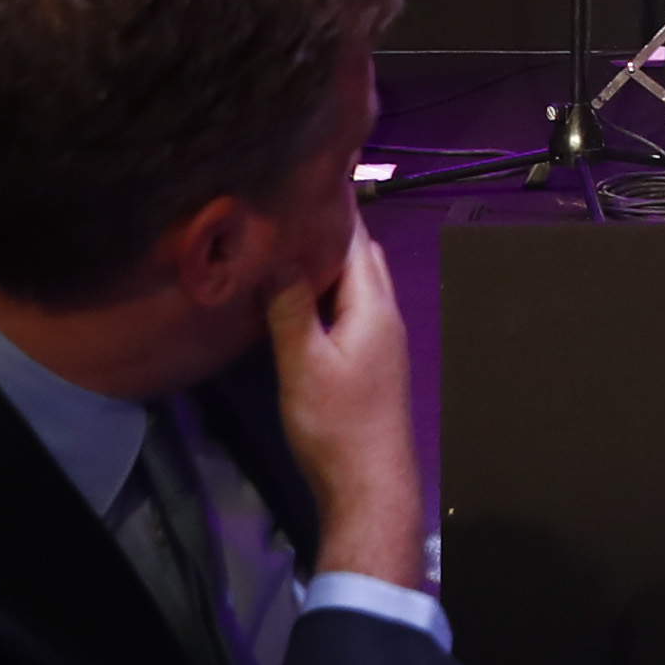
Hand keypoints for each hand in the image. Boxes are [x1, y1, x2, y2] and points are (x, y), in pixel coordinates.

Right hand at [269, 225, 426, 588]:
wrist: (371, 489)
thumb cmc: (337, 425)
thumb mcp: (304, 363)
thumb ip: (290, 307)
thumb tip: (279, 252)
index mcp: (373, 305)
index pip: (355, 237)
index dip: (330, 205)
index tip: (299, 175)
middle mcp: (385, 314)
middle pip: (359, 257)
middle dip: (327, 230)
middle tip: (283, 207)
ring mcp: (382, 341)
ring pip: (355, 286)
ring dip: (327, 264)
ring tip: (283, 245)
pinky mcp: (371, 363)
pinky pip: (351, 309)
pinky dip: (328, 293)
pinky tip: (298, 300)